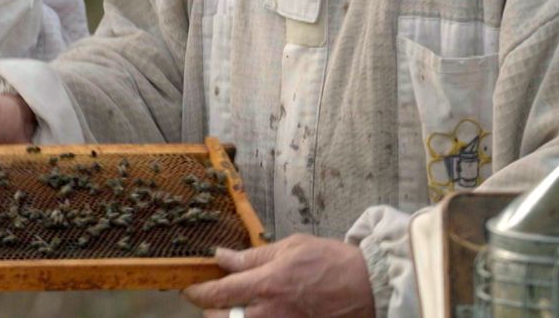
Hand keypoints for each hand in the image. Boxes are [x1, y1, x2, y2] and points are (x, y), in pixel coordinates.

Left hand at [182, 234, 374, 317]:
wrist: (368, 287)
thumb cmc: (329, 261)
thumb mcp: (289, 247)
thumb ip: (252, 256)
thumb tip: (220, 256)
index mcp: (265, 285)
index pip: (217, 294)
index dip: (197, 293)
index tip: (190, 289)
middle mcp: (267, 313)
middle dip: (210, 311)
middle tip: (212, 300)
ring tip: (232, 309)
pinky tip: (255, 313)